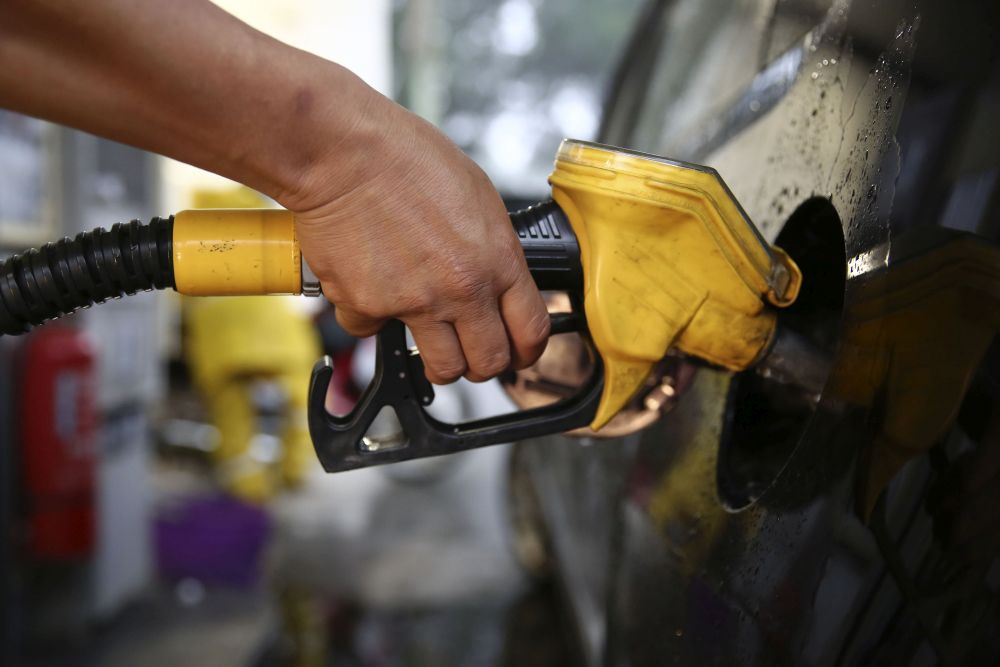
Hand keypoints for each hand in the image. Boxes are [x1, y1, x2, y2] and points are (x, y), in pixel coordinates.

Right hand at [285, 91, 549, 383]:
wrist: (344, 152)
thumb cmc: (406, 158)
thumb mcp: (478, 196)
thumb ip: (491, 248)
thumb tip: (495, 277)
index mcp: (497, 260)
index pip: (531, 331)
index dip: (528, 351)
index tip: (519, 354)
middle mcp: (461, 289)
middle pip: (488, 362)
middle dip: (483, 364)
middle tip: (472, 351)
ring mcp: (414, 303)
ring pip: (440, 368)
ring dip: (438, 361)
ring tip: (428, 336)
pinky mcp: (368, 307)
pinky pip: (373, 333)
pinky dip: (372, 319)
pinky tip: (371, 286)